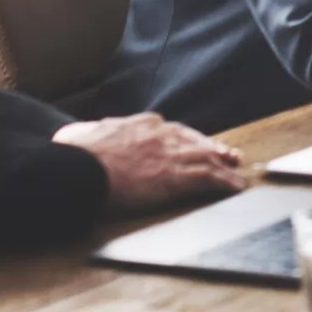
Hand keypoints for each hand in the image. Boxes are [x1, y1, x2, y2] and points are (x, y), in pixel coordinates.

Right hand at [54, 113, 247, 212]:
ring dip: (225, 166)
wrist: (80, 170)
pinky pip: (209, 178)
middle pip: (195, 141)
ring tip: (236, 173)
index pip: (173, 130)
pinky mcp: (176, 176)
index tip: (194, 144)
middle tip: (229, 156)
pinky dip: (225, 182)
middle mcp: (162, 134)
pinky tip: (234, 187)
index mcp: (141, 124)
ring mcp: (171, 154)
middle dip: (213, 149)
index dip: (187, 139)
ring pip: (207, 158)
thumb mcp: (80, 134)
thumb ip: (90, 132)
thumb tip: (79, 134)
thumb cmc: (74, 156)